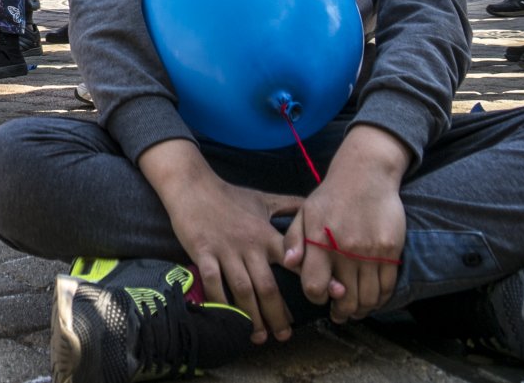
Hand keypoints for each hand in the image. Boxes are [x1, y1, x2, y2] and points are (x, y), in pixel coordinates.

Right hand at [150, 154, 303, 344]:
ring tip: (260, 337)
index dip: (313, 276)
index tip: (332, 294)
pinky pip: (213, 283)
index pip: (294, 259)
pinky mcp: (203, 252)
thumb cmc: (229, 195)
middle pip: (267, 287)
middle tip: (285, 335)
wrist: (192, 185)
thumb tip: (314, 206)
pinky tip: (227, 319)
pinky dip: (221, 303)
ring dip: (252, 317)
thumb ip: (290, 205)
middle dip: (278, 315)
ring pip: (243, 290)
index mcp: (266, 234)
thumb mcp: (263, 199)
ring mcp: (225, 250)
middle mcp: (249, 245)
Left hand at [281, 126, 409, 323]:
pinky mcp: (391, 250)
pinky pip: (387, 285)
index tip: (319, 297)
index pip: (315, 286)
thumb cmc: (331, 195)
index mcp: (320, 241)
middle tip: (339, 314)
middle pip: (345, 298)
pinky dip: (380, 298)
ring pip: (368, 297)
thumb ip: (294, 239)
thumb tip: (289, 264)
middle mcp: (346, 250)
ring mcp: (371, 252)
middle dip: (341, 312)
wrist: (365, 174)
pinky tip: (372, 299)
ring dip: (361, 309)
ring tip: (355, 310)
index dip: (315, 297)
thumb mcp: (305, 212)